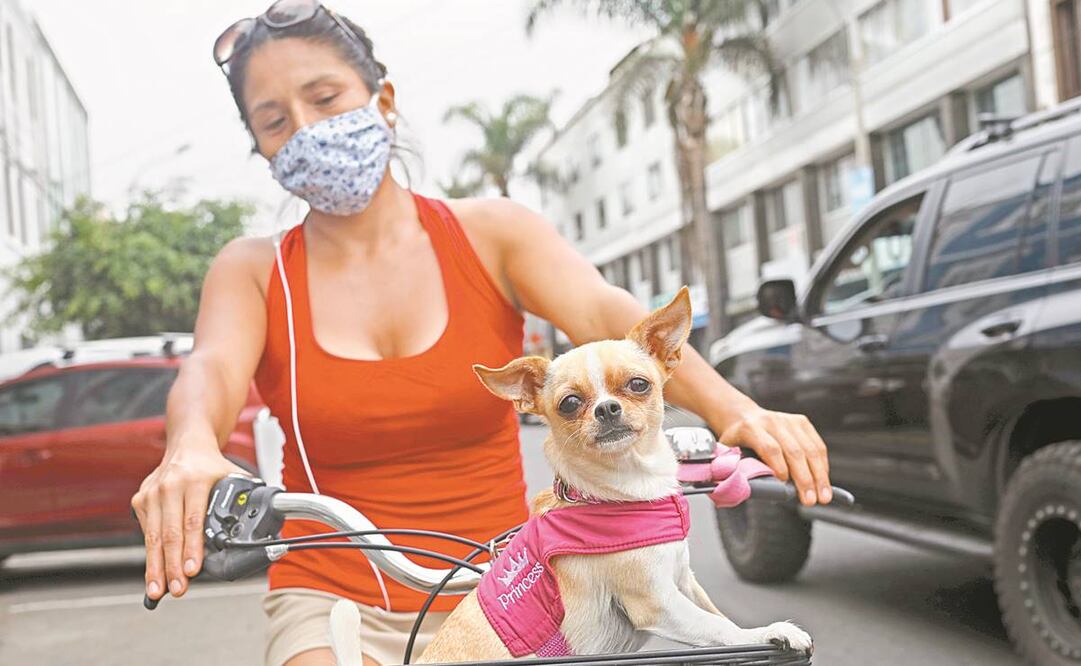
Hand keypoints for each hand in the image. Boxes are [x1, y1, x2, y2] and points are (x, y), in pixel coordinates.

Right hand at [131, 440, 247, 602]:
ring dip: (156, 567)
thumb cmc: (211, 465)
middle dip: (173, 566)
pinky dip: (150, 555)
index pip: (194, 520)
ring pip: (154, 537)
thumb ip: (247, 497)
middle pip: (171, 534)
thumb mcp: (233, 476)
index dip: (193, 548)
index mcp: (196, 480)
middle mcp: (171, 486)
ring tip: (159, 590)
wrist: (187, 444)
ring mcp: (153, 493)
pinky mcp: (141, 500)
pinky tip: (154, 573)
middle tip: (178, 588)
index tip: (193, 569)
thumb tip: (271, 518)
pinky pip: (147, 533)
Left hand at [718, 408, 830, 505]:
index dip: (779, 467)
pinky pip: (818, 446)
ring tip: (823, 496)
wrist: (744, 417)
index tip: (785, 486)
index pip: (769, 448)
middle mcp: (772, 421)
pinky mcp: (802, 422)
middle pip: (794, 451)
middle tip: (809, 500)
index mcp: (750, 428)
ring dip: (819, 476)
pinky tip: (823, 481)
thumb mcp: (729, 454)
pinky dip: (823, 466)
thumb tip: (747, 489)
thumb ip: (735, 470)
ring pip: (810, 449)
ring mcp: (789, 420)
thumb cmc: (737, 441)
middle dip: (804, 479)